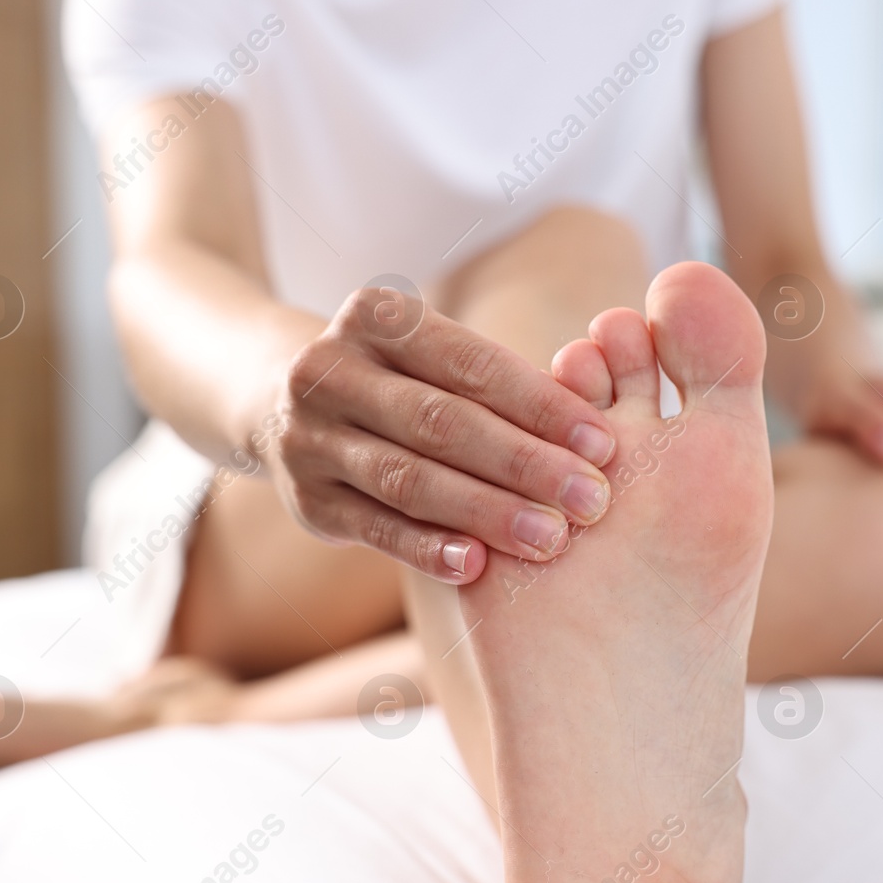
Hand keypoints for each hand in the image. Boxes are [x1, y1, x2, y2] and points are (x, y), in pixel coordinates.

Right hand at [261, 286, 618, 581]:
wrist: (278, 402)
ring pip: (407, 478)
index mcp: (377, 316)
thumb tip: (600, 420)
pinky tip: (477, 566)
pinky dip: (426, 547)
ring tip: (550, 539)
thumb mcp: (434, 357)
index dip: (541, 405)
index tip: (604, 443)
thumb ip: (501, 382)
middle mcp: (331, 370)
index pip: (471, 363)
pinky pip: (374, 528)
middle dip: (524, 463)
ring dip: (485, 511)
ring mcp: (309, 437)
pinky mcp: (306, 500)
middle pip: (441, 422)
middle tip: (592, 500)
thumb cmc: (404, 382)